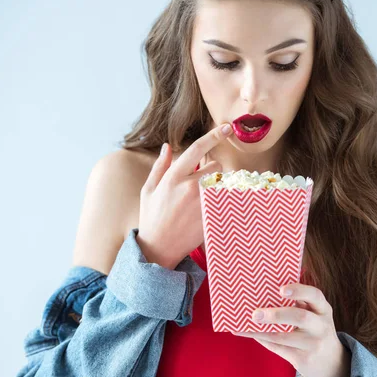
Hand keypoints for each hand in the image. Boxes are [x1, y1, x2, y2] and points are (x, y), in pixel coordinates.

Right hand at [136, 123, 232, 269]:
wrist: (159, 249)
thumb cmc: (151, 218)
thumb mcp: (148, 190)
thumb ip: (160, 166)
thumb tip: (167, 146)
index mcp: (173, 177)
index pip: (197, 149)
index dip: (214, 135)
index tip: (227, 128)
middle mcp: (190, 187)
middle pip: (216, 165)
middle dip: (211, 170)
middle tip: (200, 185)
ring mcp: (204, 202)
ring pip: (223, 181)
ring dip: (218, 185)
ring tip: (203, 199)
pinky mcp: (213, 215)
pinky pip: (226, 198)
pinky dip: (223, 199)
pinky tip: (213, 207)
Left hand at [232, 283, 351, 376]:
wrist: (332, 363)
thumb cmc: (315, 330)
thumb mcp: (315, 315)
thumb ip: (299, 303)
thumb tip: (265, 291)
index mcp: (323, 309)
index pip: (315, 295)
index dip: (298, 291)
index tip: (281, 289)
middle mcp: (321, 326)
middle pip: (300, 317)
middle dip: (276, 315)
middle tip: (256, 313)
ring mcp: (313, 344)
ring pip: (284, 336)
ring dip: (262, 329)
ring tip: (247, 323)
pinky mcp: (303, 359)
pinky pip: (278, 348)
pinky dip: (262, 339)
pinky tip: (250, 333)